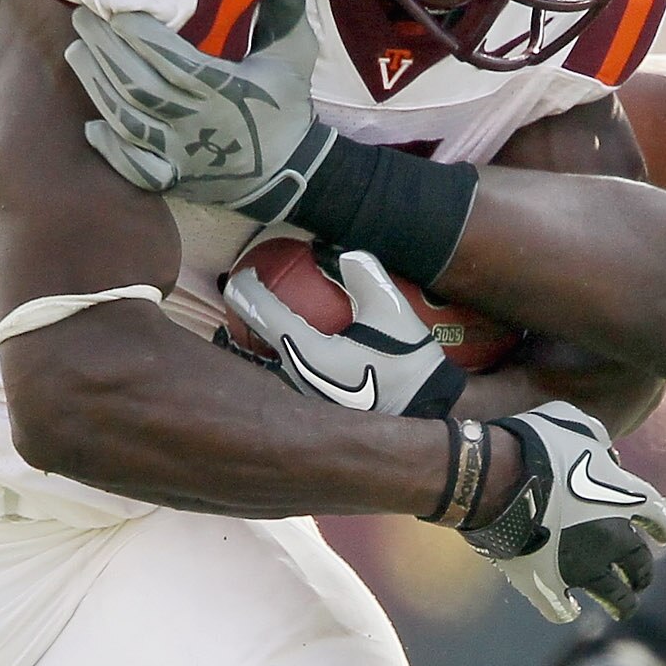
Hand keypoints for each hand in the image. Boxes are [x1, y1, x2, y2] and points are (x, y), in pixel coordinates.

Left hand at [65, 0, 332, 222]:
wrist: (292, 175)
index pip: (175, 62)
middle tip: (81, 17)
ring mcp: (181, 153)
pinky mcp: (173, 177)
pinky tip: (91, 125)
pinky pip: (133, 166)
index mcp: (226, 90)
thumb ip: (287, 6)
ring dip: (98, 85)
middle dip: (106, 50)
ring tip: (76, 52)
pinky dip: (110, 148)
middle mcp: (197, 121)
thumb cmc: (289, 108)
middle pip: (140, 85)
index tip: (118, 12)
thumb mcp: (296, 54)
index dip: (143, 38)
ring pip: (129, 119)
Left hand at [225, 247, 465, 418]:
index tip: (238, 275)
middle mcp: (298, 376)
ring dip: (264, 331)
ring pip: (273, 356)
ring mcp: (306, 394)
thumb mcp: (391, 310)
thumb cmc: (408, 363)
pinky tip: (293, 335)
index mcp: (309, 353)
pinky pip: (290, 367)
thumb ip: (364, 275)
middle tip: (243, 288)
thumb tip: (340, 254)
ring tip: (262, 309)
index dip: (248, 293)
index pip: (266, 317)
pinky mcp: (318, 402)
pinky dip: (283, 346)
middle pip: (260, 339)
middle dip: (248, 313)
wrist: (427, 411)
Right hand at [464, 401, 665, 624]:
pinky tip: (567, 610)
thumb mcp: (575, 423)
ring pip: (613, 595)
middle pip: (640, 564)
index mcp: (624, 498)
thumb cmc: (537, 442)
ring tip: (624, 608)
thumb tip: (601, 449)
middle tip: (641, 579)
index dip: (662, 524)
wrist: (499, 476)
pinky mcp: (544, 583)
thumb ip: (595, 438)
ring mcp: (580, 566)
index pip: (658, 515)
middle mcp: (611, 538)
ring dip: (621, 603)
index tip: (664, 533)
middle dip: (642, 572)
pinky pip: (558, 607)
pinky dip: (563, 609)